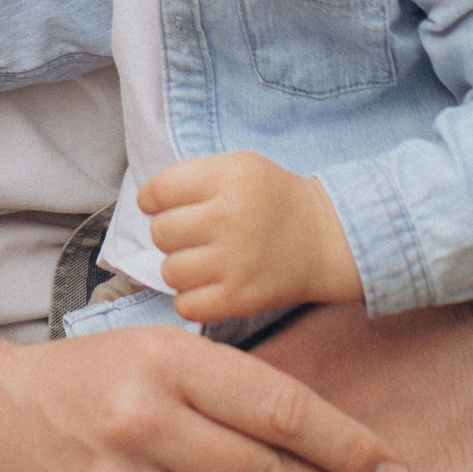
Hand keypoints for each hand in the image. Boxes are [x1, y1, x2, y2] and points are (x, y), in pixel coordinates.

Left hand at [139, 151, 360, 327]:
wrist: (326, 239)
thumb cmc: (273, 200)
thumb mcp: (240, 165)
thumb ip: (193, 175)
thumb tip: (147, 202)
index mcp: (229, 178)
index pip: (158, 191)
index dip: (154, 200)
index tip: (168, 206)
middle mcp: (231, 218)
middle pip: (160, 232)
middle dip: (172, 234)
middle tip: (197, 235)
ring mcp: (236, 262)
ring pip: (169, 271)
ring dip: (181, 267)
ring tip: (205, 260)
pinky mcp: (240, 299)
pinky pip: (185, 306)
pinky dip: (192, 299)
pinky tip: (210, 285)